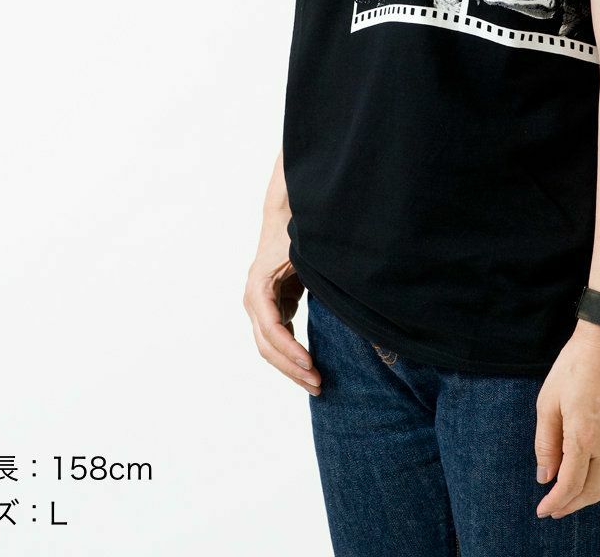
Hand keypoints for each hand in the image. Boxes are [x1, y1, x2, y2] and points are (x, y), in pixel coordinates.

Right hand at [243, 211, 321, 395]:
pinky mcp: (271, 307)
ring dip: (291, 367)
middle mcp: (254, 299)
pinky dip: (292, 354)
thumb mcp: (305, 253)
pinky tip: (310, 367)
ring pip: (270, 347)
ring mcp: (260, 305)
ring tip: (317, 384)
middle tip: (318, 384)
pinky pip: (278, 338)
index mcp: (259, 286)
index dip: (289, 348)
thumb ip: (315, 274)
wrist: (284, 214)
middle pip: (267, 345)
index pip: (270, 327)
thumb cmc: (296, 232)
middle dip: (292, 367)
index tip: (310, 363)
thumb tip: (344, 292)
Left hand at [533, 322, 599, 518]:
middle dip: (573, 504)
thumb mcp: (548, 401)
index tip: (543, 510)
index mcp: (585, 437)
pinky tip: (599, 471)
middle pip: (594, 491)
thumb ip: (546, 443)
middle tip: (556, 508)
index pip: (571, 485)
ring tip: (577, 496)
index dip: (556, 502)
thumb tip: (545, 476)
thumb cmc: (575, 366)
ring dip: (595, 496)